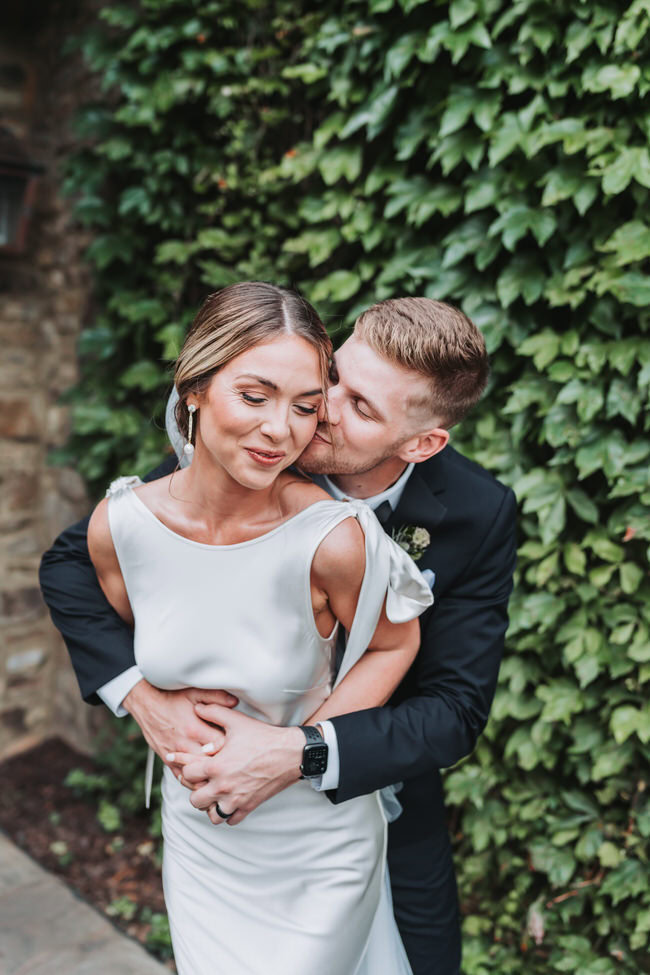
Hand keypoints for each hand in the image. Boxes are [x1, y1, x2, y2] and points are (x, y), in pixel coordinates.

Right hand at [122, 680, 237, 776]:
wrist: (146, 704)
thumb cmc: (172, 698)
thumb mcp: (195, 692)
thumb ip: (216, 698)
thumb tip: (235, 703)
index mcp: (195, 729)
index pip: (221, 745)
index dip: (233, 748)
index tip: (240, 746)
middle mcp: (185, 745)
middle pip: (210, 764)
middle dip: (224, 766)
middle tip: (236, 765)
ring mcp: (176, 755)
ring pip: (197, 776)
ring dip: (210, 778)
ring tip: (224, 779)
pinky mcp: (168, 761)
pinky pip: (183, 779)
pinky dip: (194, 783)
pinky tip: (205, 783)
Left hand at [168, 703, 304, 825]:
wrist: (290, 753)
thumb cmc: (263, 736)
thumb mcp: (236, 720)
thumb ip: (214, 712)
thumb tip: (197, 707)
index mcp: (216, 766)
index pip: (187, 774)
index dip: (188, 767)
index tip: (193, 764)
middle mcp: (223, 787)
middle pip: (195, 800)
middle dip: (196, 789)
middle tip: (203, 780)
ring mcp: (237, 799)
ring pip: (212, 815)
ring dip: (211, 805)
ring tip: (215, 794)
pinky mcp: (249, 806)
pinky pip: (231, 820)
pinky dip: (228, 813)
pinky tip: (230, 800)